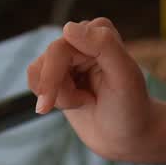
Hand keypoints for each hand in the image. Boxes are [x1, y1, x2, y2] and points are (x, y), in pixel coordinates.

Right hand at [27, 18, 163, 162]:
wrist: (128, 136)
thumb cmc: (131, 107)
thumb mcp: (125, 76)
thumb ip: (104, 45)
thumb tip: (68, 28)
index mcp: (99, 32)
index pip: (61, 47)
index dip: (57, 75)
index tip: (76, 102)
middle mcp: (81, 40)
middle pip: (47, 60)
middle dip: (60, 90)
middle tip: (85, 103)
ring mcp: (68, 58)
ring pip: (37, 71)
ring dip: (57, 95)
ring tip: (84, 102)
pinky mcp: (58, 76)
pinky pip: (35, 81)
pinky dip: (50, 98)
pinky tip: (76, 102)